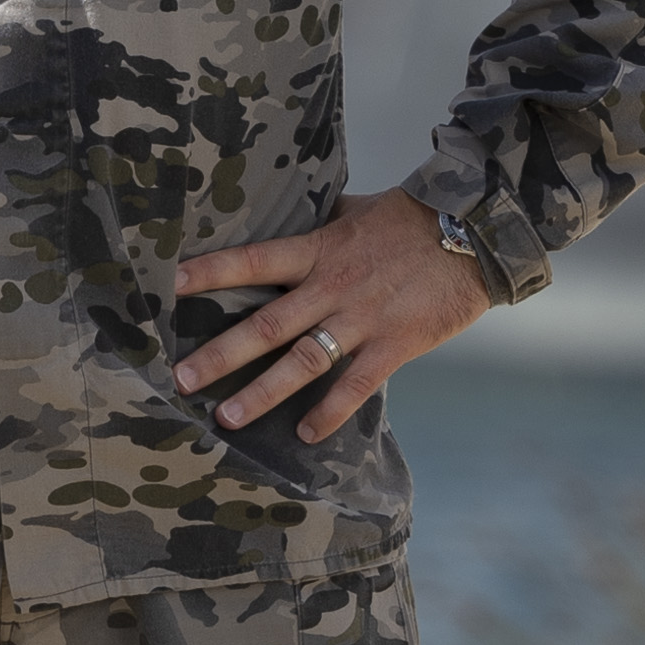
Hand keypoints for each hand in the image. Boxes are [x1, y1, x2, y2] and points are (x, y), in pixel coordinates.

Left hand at [175, 196, 492, 443]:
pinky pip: (355, 386)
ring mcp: (362, 319)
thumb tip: (288, 212)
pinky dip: (329, 412)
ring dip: (262, 392)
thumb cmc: (412, 220)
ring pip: (303, 361)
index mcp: (319, 250)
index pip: (253, 260)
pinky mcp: (394, 345)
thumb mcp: (356, 211)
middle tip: (181, 378)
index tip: (170, 286)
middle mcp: (332, 286)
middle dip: (221, 354)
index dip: (211, 272)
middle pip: (266, 324)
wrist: (475, 234)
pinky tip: (305, 434)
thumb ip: (319, 223)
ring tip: (227, 418)